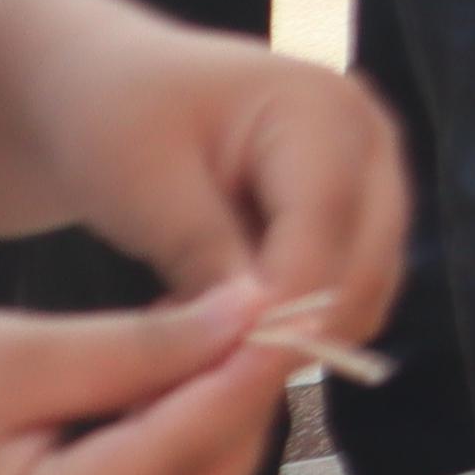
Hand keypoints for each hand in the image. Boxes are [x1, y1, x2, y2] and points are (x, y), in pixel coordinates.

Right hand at [0, 293, 292, 474]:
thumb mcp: (3, 355)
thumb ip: (135, 346)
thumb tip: (249, 318)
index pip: (184, 452)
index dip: (248, 376)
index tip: (295, 308)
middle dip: (238, 413)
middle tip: (267, 325)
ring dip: (208, 441)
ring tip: (222, 353)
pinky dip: (163, 468)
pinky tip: (167, 401)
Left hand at [8, 0, 403, 344]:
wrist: (103, 91)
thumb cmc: (112, 118)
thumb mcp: (141, 182)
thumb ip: (205, 251)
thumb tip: (257, 330)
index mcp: (323, 108)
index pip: (325, 223)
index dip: (289, 303)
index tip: (232, 373)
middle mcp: (371, 140)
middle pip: (368, 260)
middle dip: (302, 328)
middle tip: (215, 383)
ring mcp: (371, 178)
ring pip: (366, 286)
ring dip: (299, 333)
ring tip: (206, 353)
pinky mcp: (354, 215)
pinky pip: (346, 289)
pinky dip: (295, 325)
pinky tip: (222, 332)